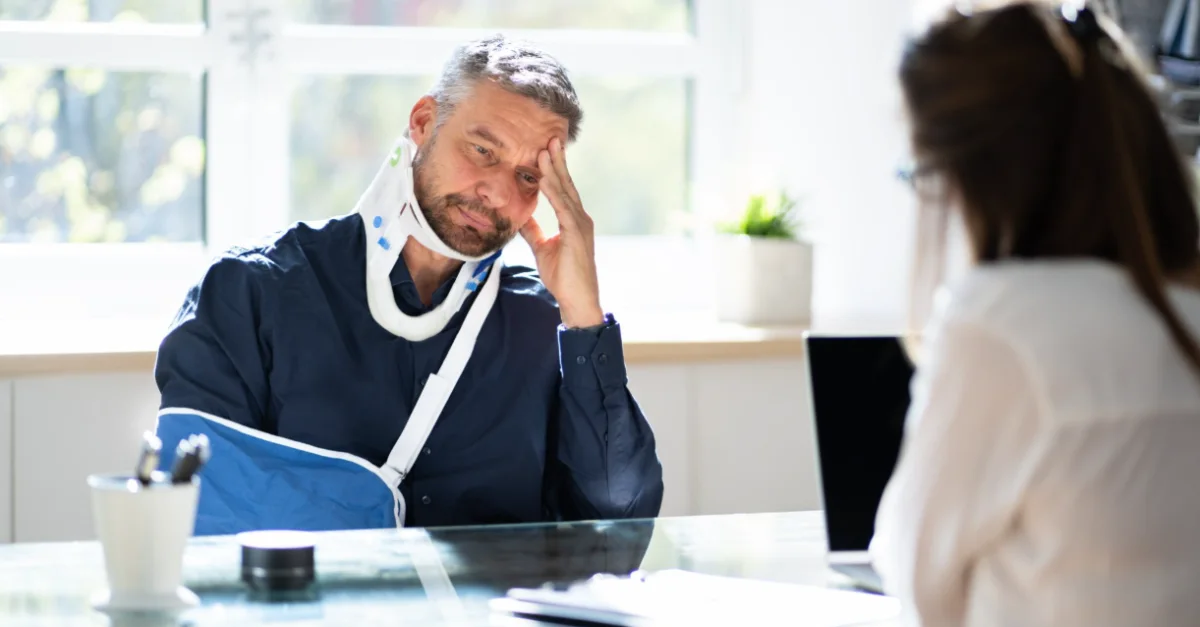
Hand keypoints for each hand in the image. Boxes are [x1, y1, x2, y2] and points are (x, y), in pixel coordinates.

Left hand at [521, 137, 604, 328]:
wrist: (577, 300)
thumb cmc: (563, 277)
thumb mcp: (543, 248)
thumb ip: (533, 231)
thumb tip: (521, 217)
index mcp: (573, 220)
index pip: (562, 189)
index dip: (554, 170)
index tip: (545, 150)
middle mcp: (580, 218)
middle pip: (566, 184)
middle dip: (557, 161)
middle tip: (550, 138)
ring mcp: (580, 225)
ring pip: (565, 192)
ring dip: (554, 171)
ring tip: (545, 151)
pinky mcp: (576, 235)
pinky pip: (563, 208)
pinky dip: (554, 192)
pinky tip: (545, 179)